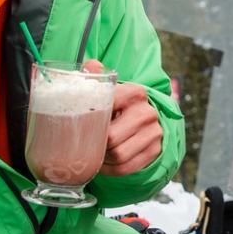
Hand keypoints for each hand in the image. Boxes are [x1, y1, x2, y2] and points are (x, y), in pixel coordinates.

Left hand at [85, 59, 162, 175]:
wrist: (144, 116)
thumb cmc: (117, 103)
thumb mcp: (107, 87)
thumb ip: (96, 75)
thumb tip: (90, 65)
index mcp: (134, 92)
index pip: (106, 109)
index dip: (88, 121)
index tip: (77, 123)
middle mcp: (147, 112)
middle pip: (111, 138)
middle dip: (95, 144)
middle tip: (84, 142)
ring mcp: (154, 132)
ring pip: (118, 155)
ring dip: (102, 157)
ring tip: (96, 151)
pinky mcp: (155, 150)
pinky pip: (126, 168)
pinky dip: (111, 168)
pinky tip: (105, 161)